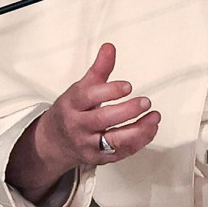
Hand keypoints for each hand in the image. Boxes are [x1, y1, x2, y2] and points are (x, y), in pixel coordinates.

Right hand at [7, 43, 159, 202]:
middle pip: (102, 119)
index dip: (108, 91)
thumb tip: (109, 48)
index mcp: (72, 104)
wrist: (54, 142)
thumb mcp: (80, 89)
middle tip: (145, 102)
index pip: (88, 97)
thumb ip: (99, 69)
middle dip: (126, 111)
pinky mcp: (99, 158)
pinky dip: (139, 141)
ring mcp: (88, 144)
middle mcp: (78, 125)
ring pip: (113, 140)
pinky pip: (121, 152)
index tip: (128, 85)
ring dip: (138, 130)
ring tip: (154, 117)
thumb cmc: (71, 111)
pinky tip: (150, 128)